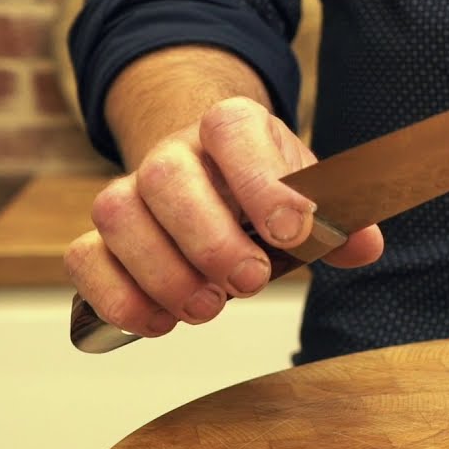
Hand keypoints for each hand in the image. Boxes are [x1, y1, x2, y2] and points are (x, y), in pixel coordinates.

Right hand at [64, 97, 384, 336]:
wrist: (212, 176)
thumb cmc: (263, 191)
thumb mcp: (308, 194)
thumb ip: (337, 222)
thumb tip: (363, 245)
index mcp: (231, 127)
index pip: (233, 131)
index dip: (260, 181)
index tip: (292, 233)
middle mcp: (173, 152)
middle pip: (166, 178)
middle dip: (209, 240)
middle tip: (250, 282)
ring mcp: (131, 190)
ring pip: (118, 215)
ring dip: (163, 273)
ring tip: (206, 308)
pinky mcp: (103, 236)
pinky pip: (85, 257)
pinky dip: (117, 296)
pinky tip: (159, 321)